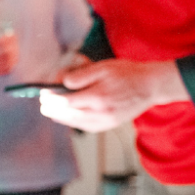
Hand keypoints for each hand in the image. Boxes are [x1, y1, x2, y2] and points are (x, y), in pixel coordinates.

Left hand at [47, 58, 184, 130]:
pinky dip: (74, 122)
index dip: (51, 99)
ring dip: (61, 117)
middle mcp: (101, 113)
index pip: (66, 102)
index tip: (43, 94)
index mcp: (98, 97)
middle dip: (52, 109)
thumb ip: (81, 76)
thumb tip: (63, 84)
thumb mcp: (102, 67)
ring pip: (76, 123)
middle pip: (68, 115)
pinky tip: (67, 117)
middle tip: (42, 104)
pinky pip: (86, 127)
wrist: (151, 86)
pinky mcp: (110, 125)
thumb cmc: (127, 73)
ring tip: (50, 111)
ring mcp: (107, 121)